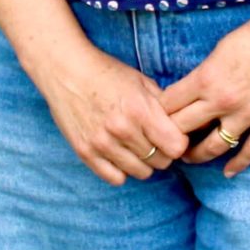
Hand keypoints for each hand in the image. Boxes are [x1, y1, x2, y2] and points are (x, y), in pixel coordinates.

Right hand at [25, 43, 191, 186]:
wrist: (66, 70)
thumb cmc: (107, 73)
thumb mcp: (141, 82)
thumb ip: (163, 106)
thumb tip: (183, 126)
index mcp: (140, 110)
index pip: (176, 146)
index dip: (179, 142)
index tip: (173, 136)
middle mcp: (122, 130)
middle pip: (160, 161)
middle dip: (162, 152)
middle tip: (154, 140)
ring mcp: (102, 143)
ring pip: (141, 172)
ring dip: (143, 162)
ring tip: (137, 146)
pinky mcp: (85, 152)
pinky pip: (115, 178)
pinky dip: (122, 170)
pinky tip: (120, 155)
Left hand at [159, 8, 249, 175]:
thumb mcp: (221, 48)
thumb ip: (205, 73)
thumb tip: (192, 90)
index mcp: (206, 78)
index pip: (168, 105)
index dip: (156, 113)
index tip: (153, 118)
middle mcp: (223, 100)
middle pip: (182, 129)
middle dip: (168, 137)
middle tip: (162, 142)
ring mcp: (248, 114)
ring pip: (212, 147)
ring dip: (196, 155)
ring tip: (188, 158)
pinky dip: (238, 165)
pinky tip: (228, 172)